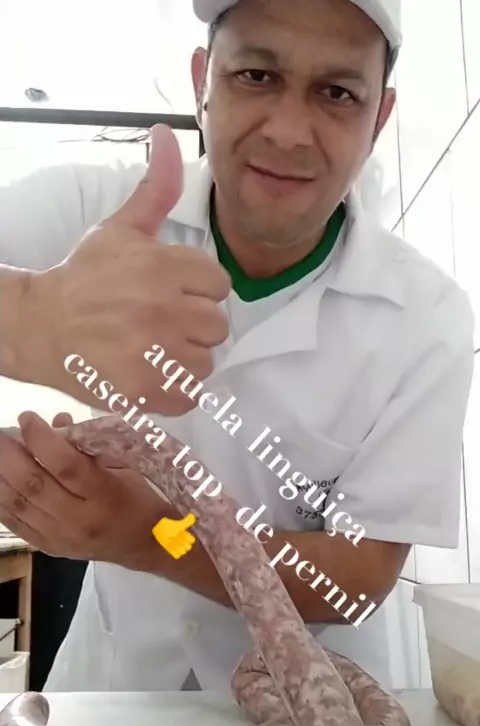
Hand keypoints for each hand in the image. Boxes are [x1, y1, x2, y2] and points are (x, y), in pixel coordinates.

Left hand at [0, 411, 168, 566]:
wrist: (148, 545)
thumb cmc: (140, 499)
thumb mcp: (125, 468)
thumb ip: (91, 447)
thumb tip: (56, 423)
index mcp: (105, 496)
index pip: (66, 465)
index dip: (41, 439)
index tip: (27, 417)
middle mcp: (79, 520)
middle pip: (34, 485)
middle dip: (9, 455)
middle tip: (0, 433)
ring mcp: (60, 537)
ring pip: (18, 504)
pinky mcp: (48, 548)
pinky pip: (15, 522)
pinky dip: (1, 500)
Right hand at [17, 124, 230, 414]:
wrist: (40, 327)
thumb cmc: (83, 278)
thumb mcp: (120, 229)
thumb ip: (155, 189)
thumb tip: (168, 133)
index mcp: (165, 266)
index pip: (219, 285)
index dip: (196, 291)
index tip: (169, 294)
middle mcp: (165, 308)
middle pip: (217, 326)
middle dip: (193, 326)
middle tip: (158, 324)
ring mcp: (156, 353)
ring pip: (206, 362)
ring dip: (184, 359)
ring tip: (153, 349)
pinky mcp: (146, 391)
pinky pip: (188, 395)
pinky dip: (173, 391)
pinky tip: (149, 373)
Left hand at [152, 512, 195, 559]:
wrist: (158, 530)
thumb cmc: (168, 526)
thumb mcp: (179, 525)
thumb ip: (187, 521)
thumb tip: (193, 516)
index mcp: (184, 534)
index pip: (192, 540)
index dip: (190, 540)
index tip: (185, 536)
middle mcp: (181, 540)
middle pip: (188, 547)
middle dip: (186, 546)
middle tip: (180, 542)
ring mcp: (176, 545)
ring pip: (183, 552)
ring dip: (181, 550)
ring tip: (177, 546)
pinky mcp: (170, 550)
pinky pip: (176, 556)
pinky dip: (176, 554)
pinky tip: (173, 550)